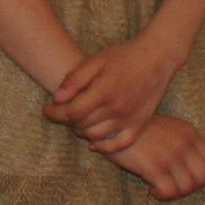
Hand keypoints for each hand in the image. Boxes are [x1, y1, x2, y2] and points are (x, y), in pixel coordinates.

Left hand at [45, 29, 181, 151]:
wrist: (158, 57)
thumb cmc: (124, 56)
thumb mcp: (96, 60)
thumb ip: (75, 79)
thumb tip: (56, 99)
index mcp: (104, 91)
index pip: (71, 112)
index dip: (54, 114)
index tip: (46, 110)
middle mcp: (117, 108)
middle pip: (81, 125)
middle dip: (67, 120)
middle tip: (62, 111)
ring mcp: (129, 119)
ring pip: (96, 136)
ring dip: (81, 131)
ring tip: (76, 120)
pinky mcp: (140, 124)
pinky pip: (119, 145)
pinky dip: (105, 148)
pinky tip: (94, 143)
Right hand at [97, 112, 204, 200]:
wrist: (112, 123)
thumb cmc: (137, 129)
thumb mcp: (167, 127)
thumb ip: (182, 141)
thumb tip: (191, 167)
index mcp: (189, 133)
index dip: (199, 174)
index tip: (184, 177)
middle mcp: (184, 144)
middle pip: (203, 178)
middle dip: (190, 188)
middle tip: (174, 186)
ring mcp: (170, 156)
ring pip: (186, 187)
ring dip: (174, 193)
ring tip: (159, 187)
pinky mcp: (155, 167)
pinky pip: (169, 191)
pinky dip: (161, 195)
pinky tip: (151, 188)